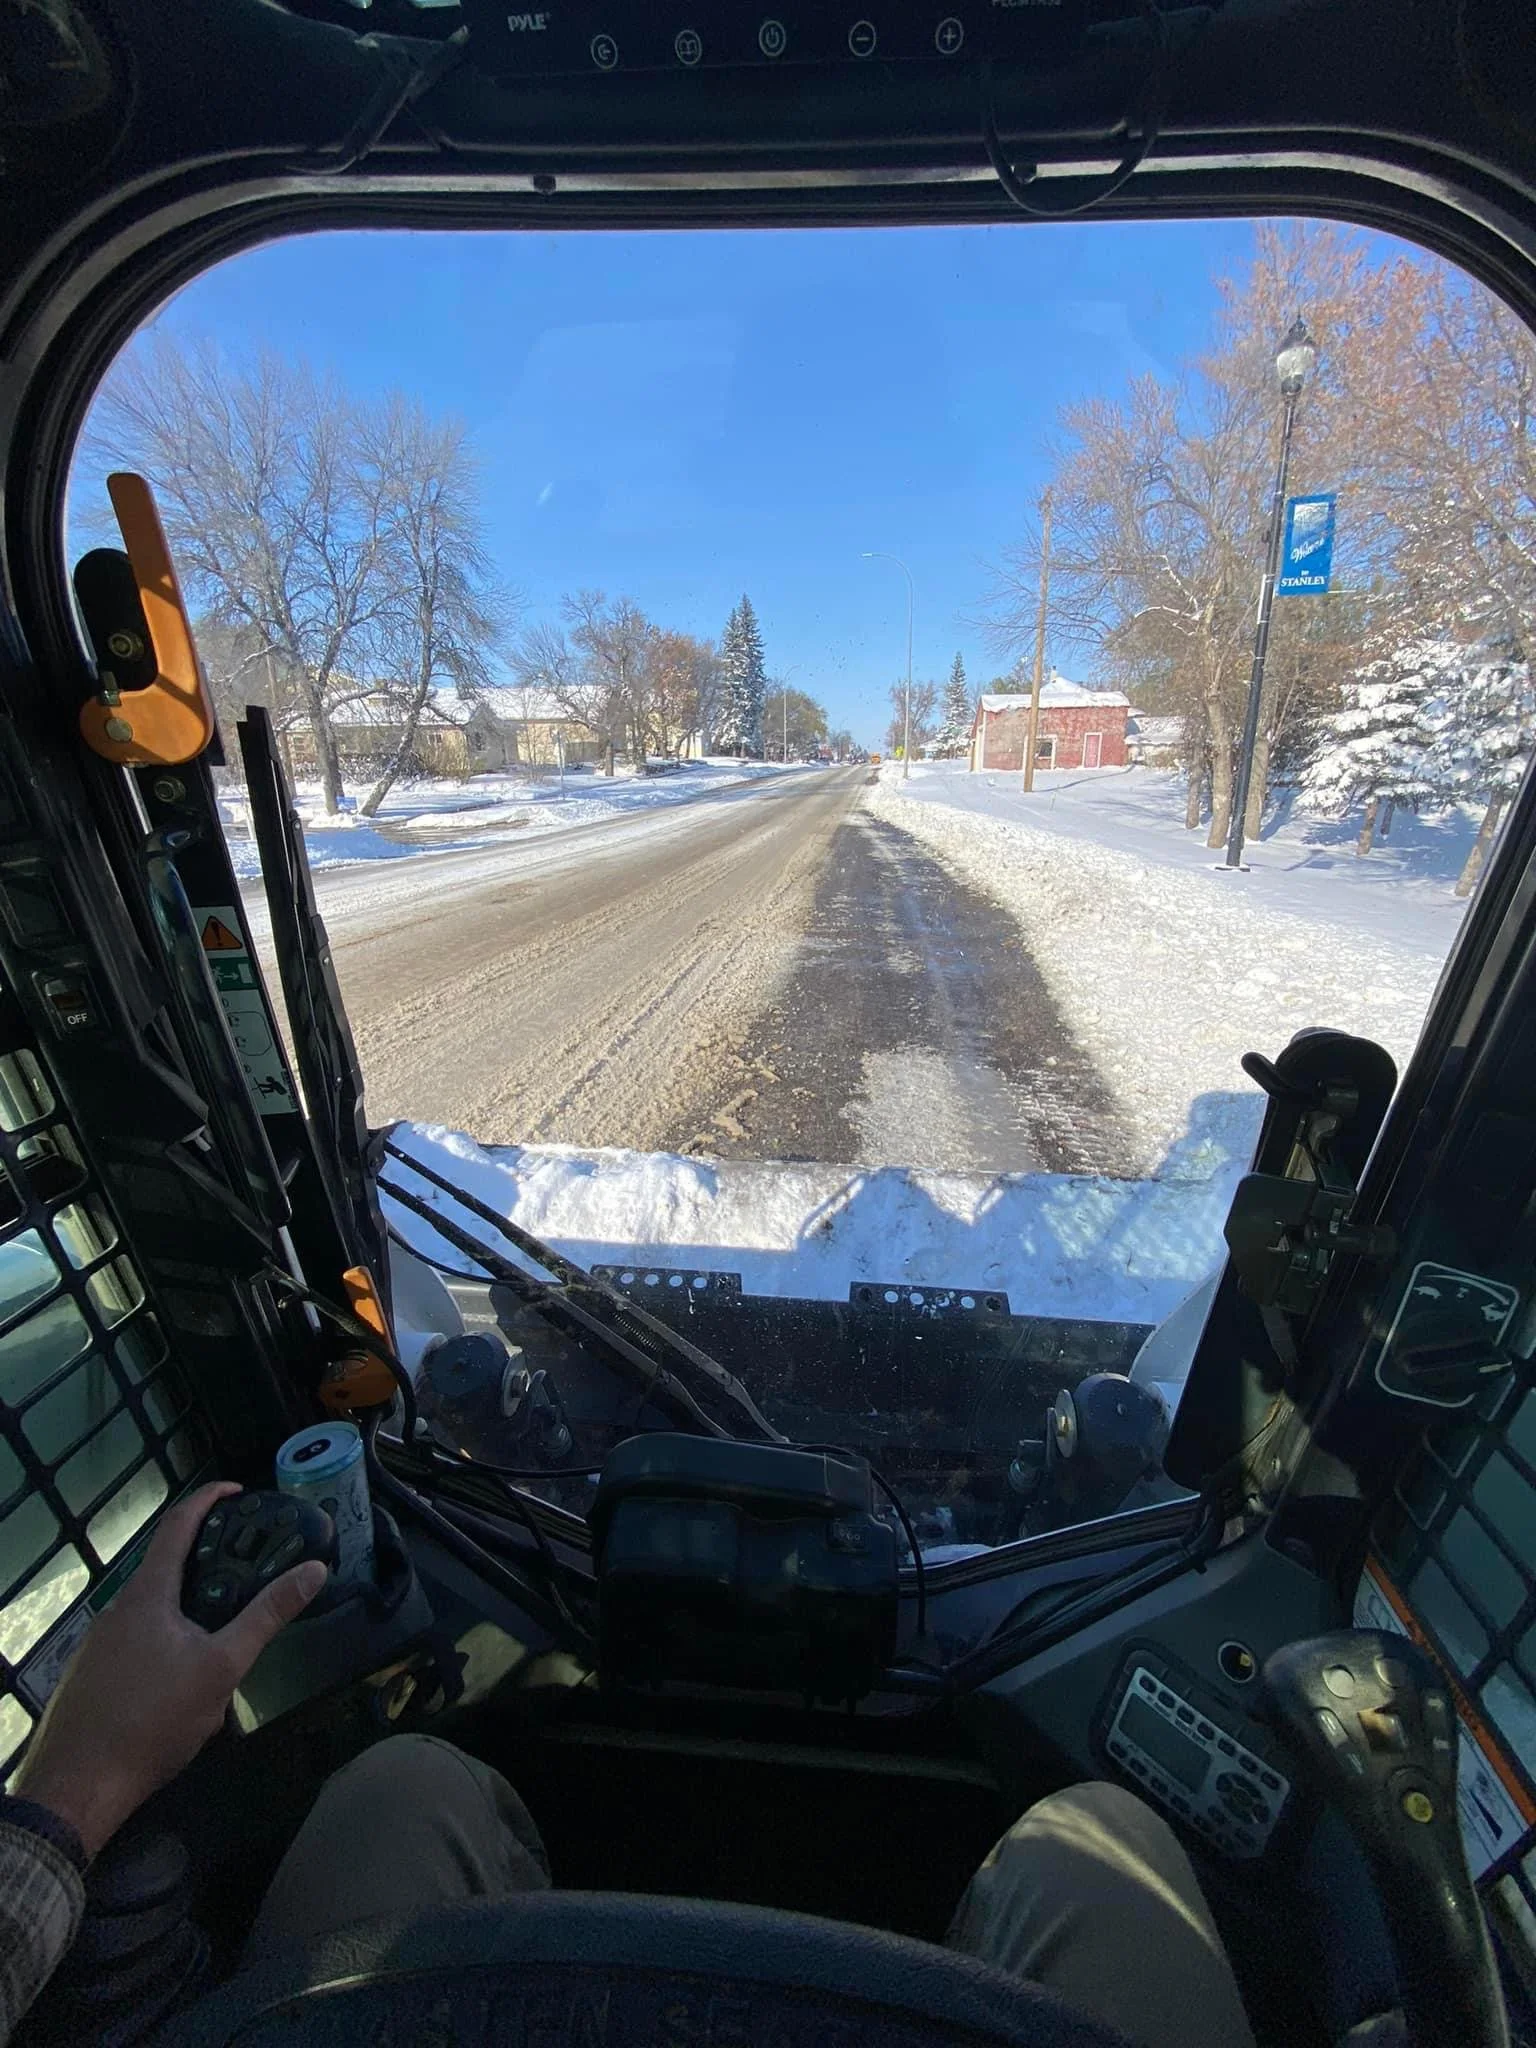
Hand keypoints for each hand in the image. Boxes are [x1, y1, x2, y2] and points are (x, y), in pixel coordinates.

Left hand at [13, 1481, 325, 1857]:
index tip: (240, 1490)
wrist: (79, 1786)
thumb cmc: (154, 1719)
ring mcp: (99, 1642)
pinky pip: (137, 1638)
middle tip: (250, 1568)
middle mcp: (117, 1608)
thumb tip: (314, 1569)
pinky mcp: (92, 1674)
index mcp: (147, 1593)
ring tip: (227, 1628)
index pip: (178, 1524)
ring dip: (188, 1606)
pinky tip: (185, 1675)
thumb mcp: (223, 1667)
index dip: (209, 1499)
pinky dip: (167, 1636)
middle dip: (208, 1562)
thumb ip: (267, 1615)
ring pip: (152, 1608)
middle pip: (166, 1566)